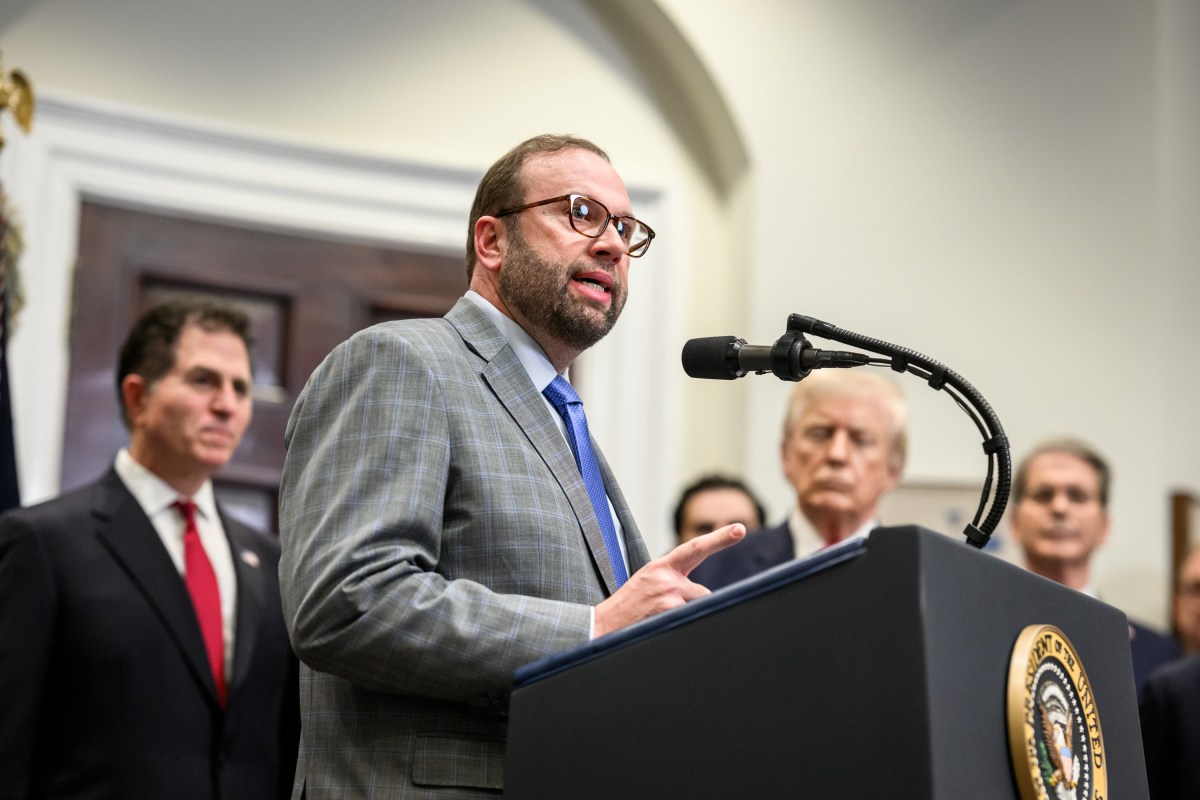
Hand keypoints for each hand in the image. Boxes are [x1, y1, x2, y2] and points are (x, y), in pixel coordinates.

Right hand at [592, 523, 744, 637]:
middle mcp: (667, 577)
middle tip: (668, 613)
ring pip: (698, 606)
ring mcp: (669, 594)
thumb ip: (672, 580)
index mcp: (661, 567)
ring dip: (686, 615)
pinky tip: (659, 624)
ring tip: (659, 619)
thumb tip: (699, 592)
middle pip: (703, 592)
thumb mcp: (648, 583)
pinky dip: (681, 625)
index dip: (720, 538)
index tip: (740, 528)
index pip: (696, 548)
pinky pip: (690, 618)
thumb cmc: (628, 606)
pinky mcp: (669, 611)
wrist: (603, 624)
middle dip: (694, 606)